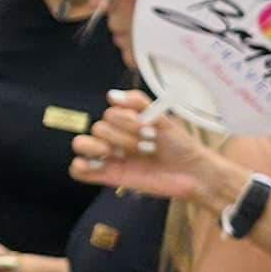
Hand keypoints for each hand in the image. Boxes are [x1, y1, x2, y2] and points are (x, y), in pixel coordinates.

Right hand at [73, 89, 212, 200]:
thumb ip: (138, 102)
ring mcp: (109, 157)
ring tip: (120, 155)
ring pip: (81, 144)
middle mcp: (115, 137)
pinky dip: (81, 166)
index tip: (150, 131)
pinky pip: (78, 170)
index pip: (109, 114)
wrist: (192, 173)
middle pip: (98, 128)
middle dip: (123, 137)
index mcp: (126, 122)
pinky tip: (101, 164)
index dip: (127, 121)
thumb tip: (111, 95)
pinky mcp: (107, 176)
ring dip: (99, 147)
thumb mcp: (162, 118)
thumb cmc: (180, 146)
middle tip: (146, 147)